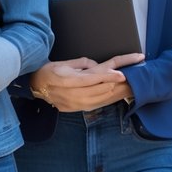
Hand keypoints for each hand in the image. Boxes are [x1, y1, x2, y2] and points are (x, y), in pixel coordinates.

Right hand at [28, 53, 142, 112]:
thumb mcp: (64, 63)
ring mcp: (75, 104)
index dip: (109, 76)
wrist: (37, 87)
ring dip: (116, 93)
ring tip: (130, 87)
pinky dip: (107, 99)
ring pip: (101, 99)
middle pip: (101, 90)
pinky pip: (96, 105)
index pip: (94, 78)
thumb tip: (97, 66)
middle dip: (118, 85)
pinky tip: (116, 95)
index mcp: (69, 80)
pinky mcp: (76, 109)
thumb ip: (83, 64)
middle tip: (134, 79)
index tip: (122, 74)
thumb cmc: (50, 71)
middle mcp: (73, 94)